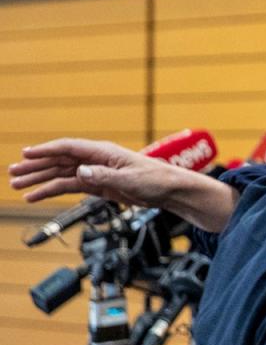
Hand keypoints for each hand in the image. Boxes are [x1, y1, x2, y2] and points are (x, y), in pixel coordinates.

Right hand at [8, 138, 182, 208]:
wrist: (170, 190)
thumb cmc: (156, 180)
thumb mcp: (130, 179)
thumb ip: (104, 176)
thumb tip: (80, 172)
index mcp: (103, 152)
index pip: (68, 148)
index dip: (46, 150)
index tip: (26, 154)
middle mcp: (96, 159)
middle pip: (59, 161)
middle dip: (35, 167)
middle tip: (12, 174)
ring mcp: (96, 172)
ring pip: (61, 174)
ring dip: (39, 180)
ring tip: (18, 186)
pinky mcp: (99, 185)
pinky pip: (70, 186)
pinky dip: (53, 191)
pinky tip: (38, 196)